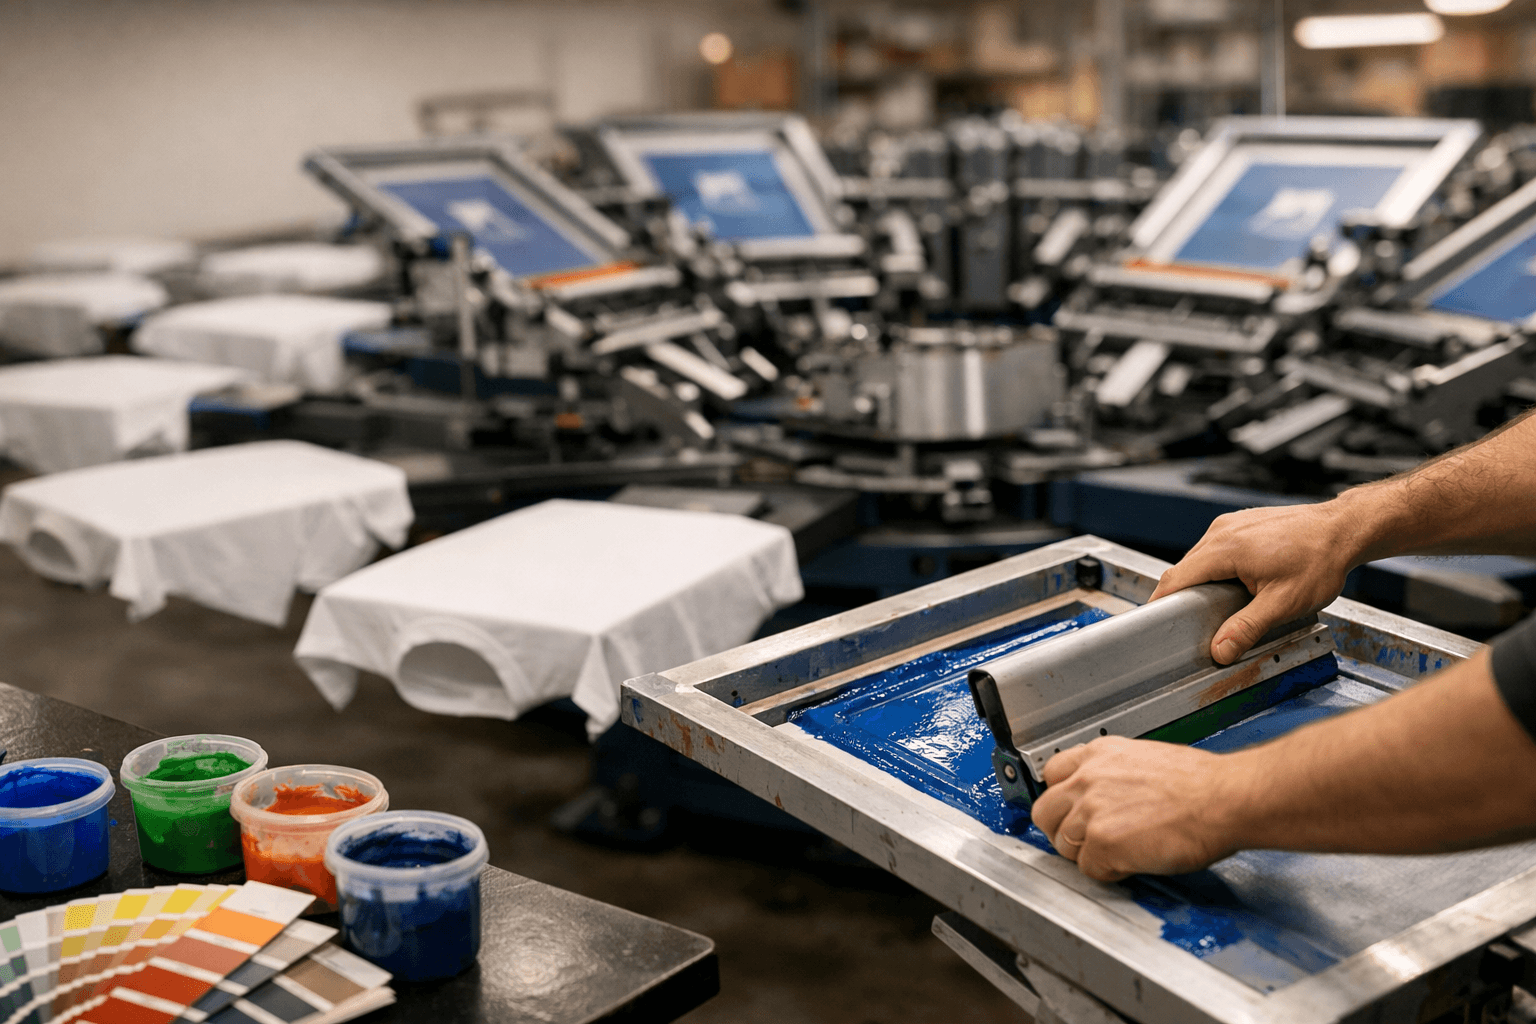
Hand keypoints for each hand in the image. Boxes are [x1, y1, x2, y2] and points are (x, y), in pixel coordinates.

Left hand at [1030, 737, 1240, 880]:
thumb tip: (1109, 796)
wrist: (1225, 799)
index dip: (1062, 798)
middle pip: (1045, 812)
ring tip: (1119, 853)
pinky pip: (1090, 869)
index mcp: (1099, 754)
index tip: (1070, 810)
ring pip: (1064, 845)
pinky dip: (1110, 872)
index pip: (1052, 774)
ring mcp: (1091, 811)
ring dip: (1087, 855)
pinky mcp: (1102, 842)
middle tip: (1086, 842)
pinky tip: (1134, 863)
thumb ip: (1115, 775)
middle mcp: (1087, 778)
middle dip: (1062, 831)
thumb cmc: (1202, 784)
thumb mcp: (1147, 759)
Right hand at [1150, 502, 1364, 662]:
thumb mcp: (1283, 603)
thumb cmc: (1319, 560)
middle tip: (1190, 624)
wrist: (1343, 529)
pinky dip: (1216, 568)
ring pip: (1199, 559)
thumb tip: (1219, 651)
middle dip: (1183, 597)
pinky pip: (1215, 549)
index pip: (1174, 578)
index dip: (1160, 603)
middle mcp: (1221, 531)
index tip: (1153, 622)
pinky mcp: (1240, 523)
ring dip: (1201, 582)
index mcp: (1224, 549)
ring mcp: (1230, 524)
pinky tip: (1236, 584)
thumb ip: (1246, 628)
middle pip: (1184, 569)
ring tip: (1219, 605)